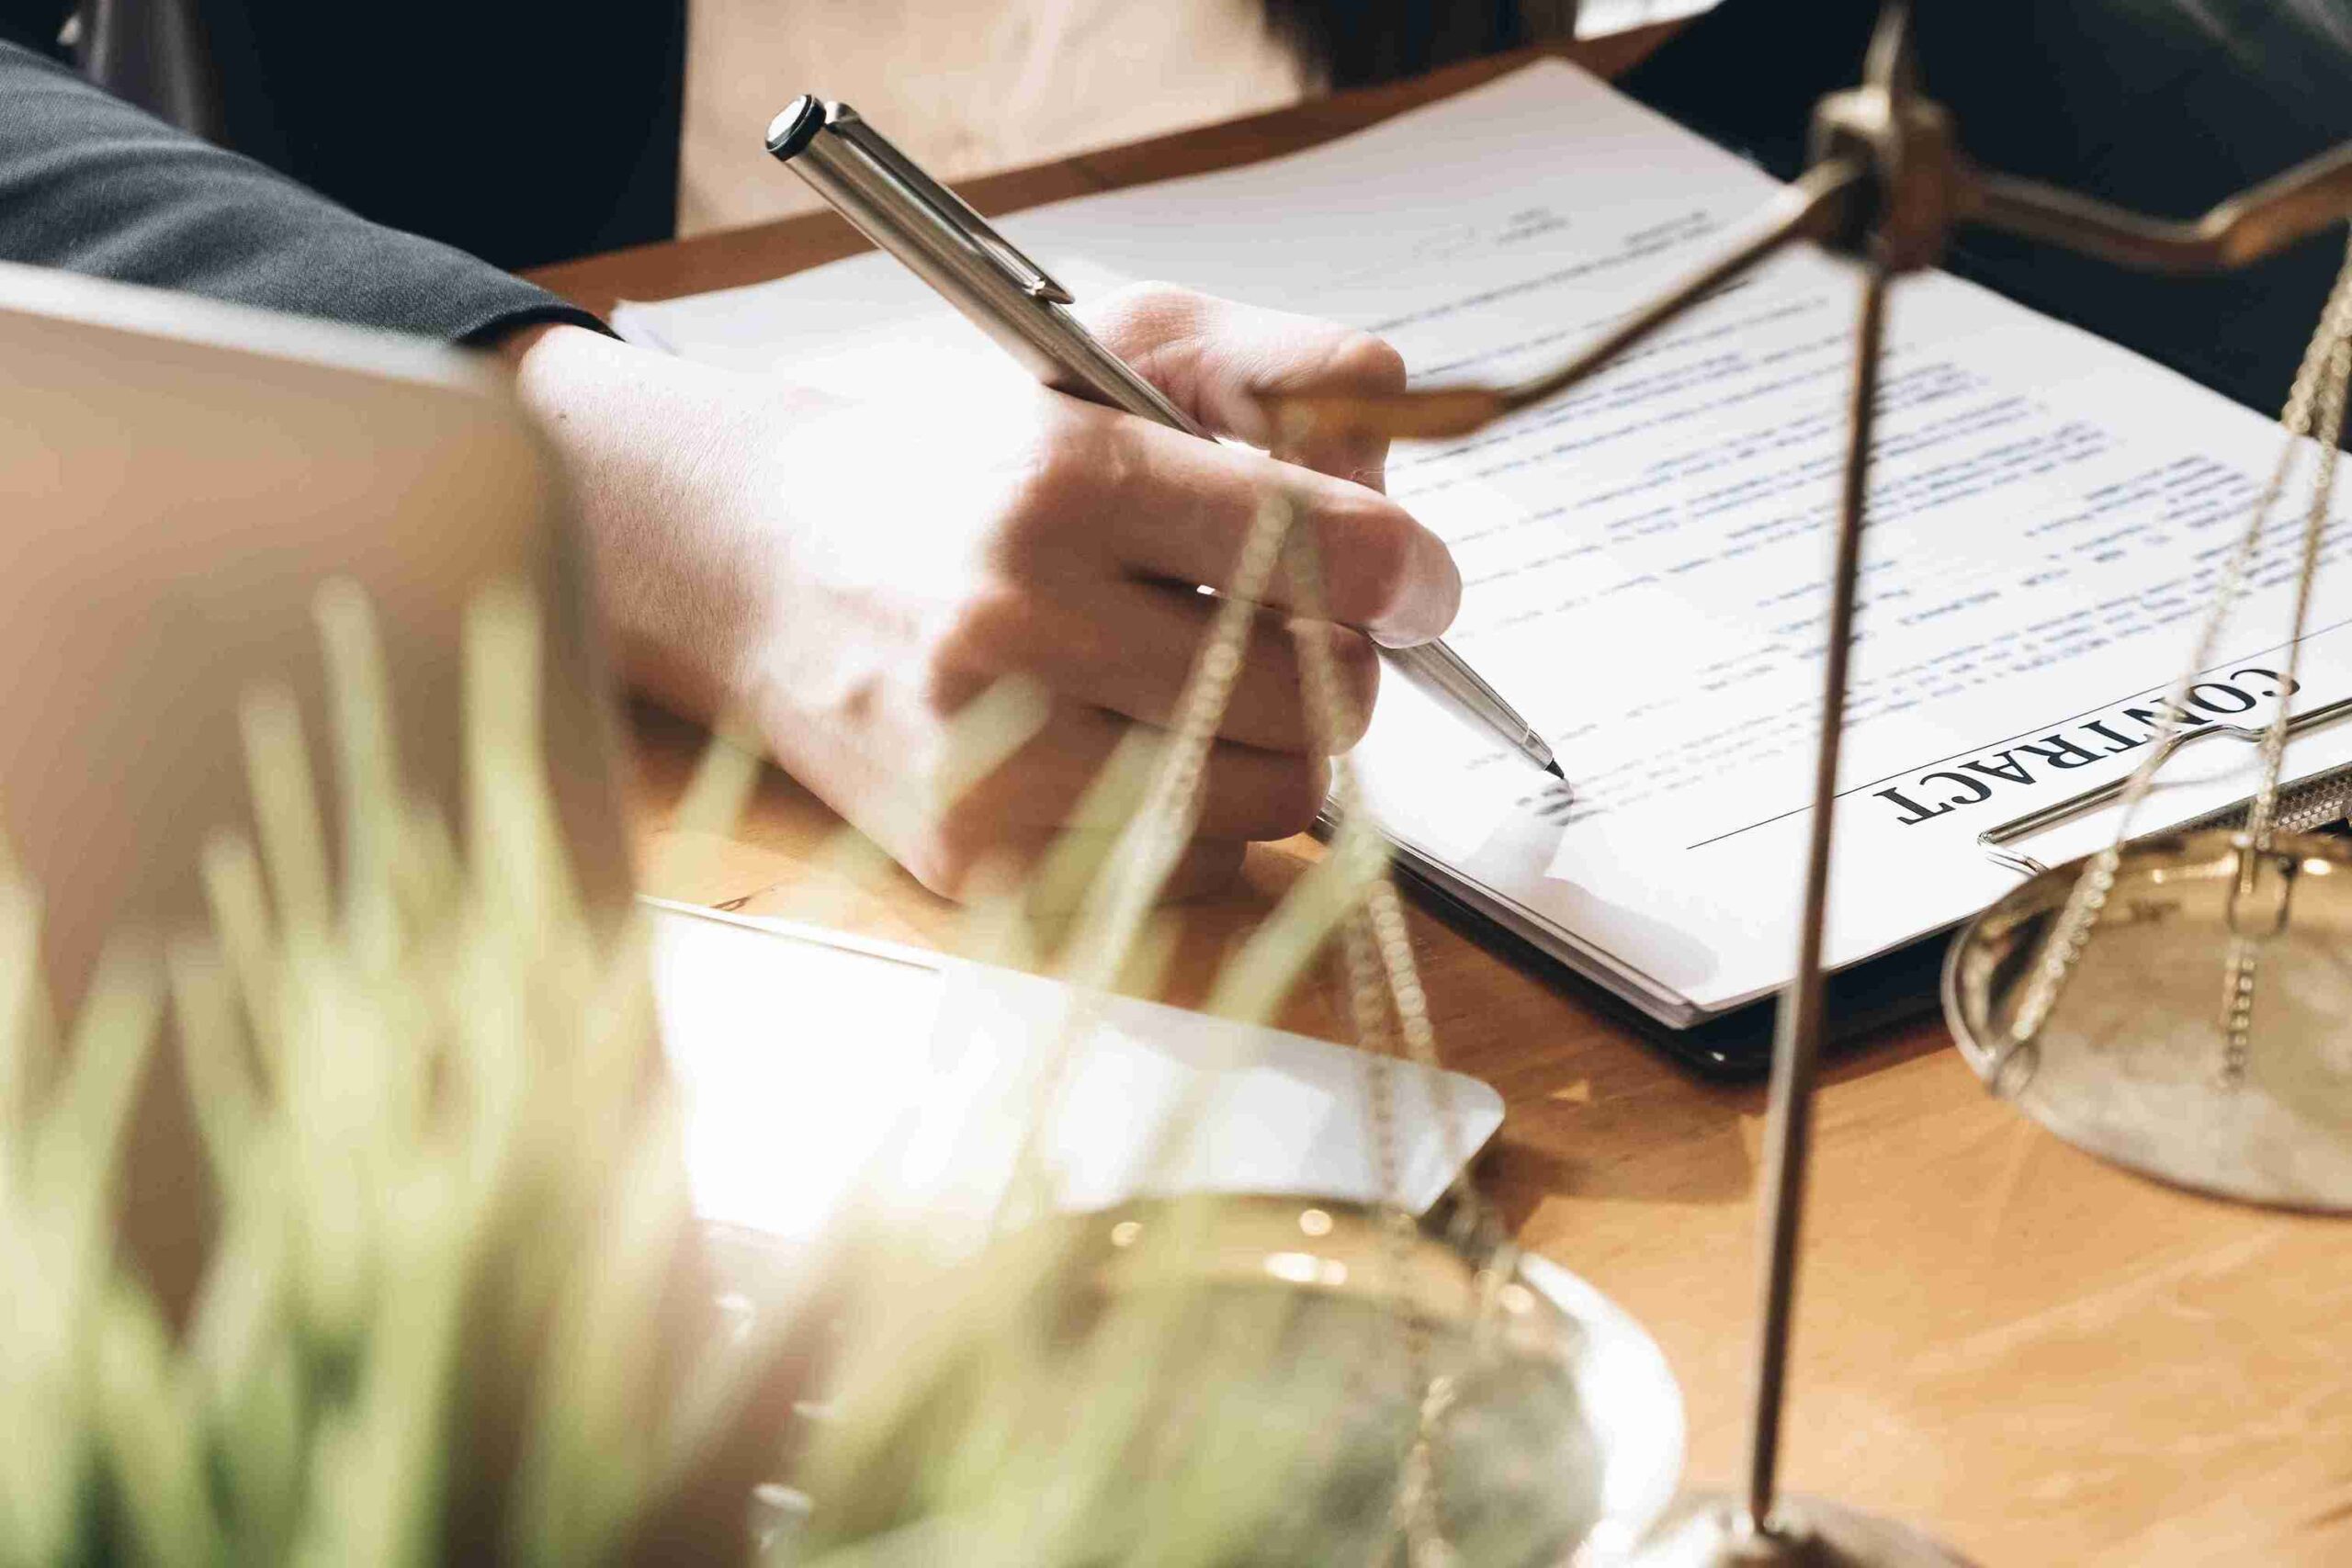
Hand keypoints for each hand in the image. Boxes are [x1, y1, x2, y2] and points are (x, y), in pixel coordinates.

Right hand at [504, 284, 1458, 899]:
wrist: (765, 567)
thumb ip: (1282, 371)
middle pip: (1311, 693)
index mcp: (1063, 478)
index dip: (1403, 573)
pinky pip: (1186, 872)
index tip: (1412, 585)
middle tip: (1300, 638)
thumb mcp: (1112, 352)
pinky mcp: (975, 857)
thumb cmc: (966, 466)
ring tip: (1216, 694)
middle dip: (1338, 666)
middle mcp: (1019, 618)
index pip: (1315, 549)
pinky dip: (1203, 825)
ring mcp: (992, 752)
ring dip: (1280, 752)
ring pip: (1267, 798)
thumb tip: (1405, 501)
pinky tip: (1145, 757)